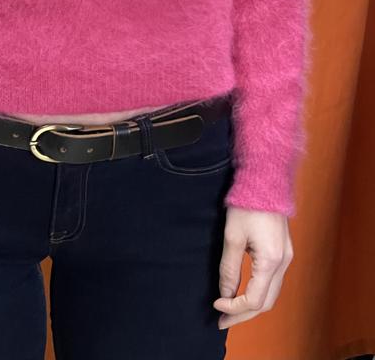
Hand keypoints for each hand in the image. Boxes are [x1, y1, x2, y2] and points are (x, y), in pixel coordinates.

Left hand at [213, 206, 293, 329]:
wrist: (265, 181)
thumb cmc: (247, 204)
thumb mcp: (232, 237)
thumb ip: (229, 268)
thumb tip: (225, 294)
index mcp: (271, 261)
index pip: (254, 299)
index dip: (234, 307)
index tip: (216, 304)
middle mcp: (283, 263)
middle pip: (266, 303)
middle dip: (243, 314)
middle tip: (221, 321)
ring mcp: (286, 258)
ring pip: (271, 294)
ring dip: (251, 306)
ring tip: (229, 311)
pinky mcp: (282, 251)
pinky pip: (272, 281)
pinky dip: (258, 292)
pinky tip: (243, 292)